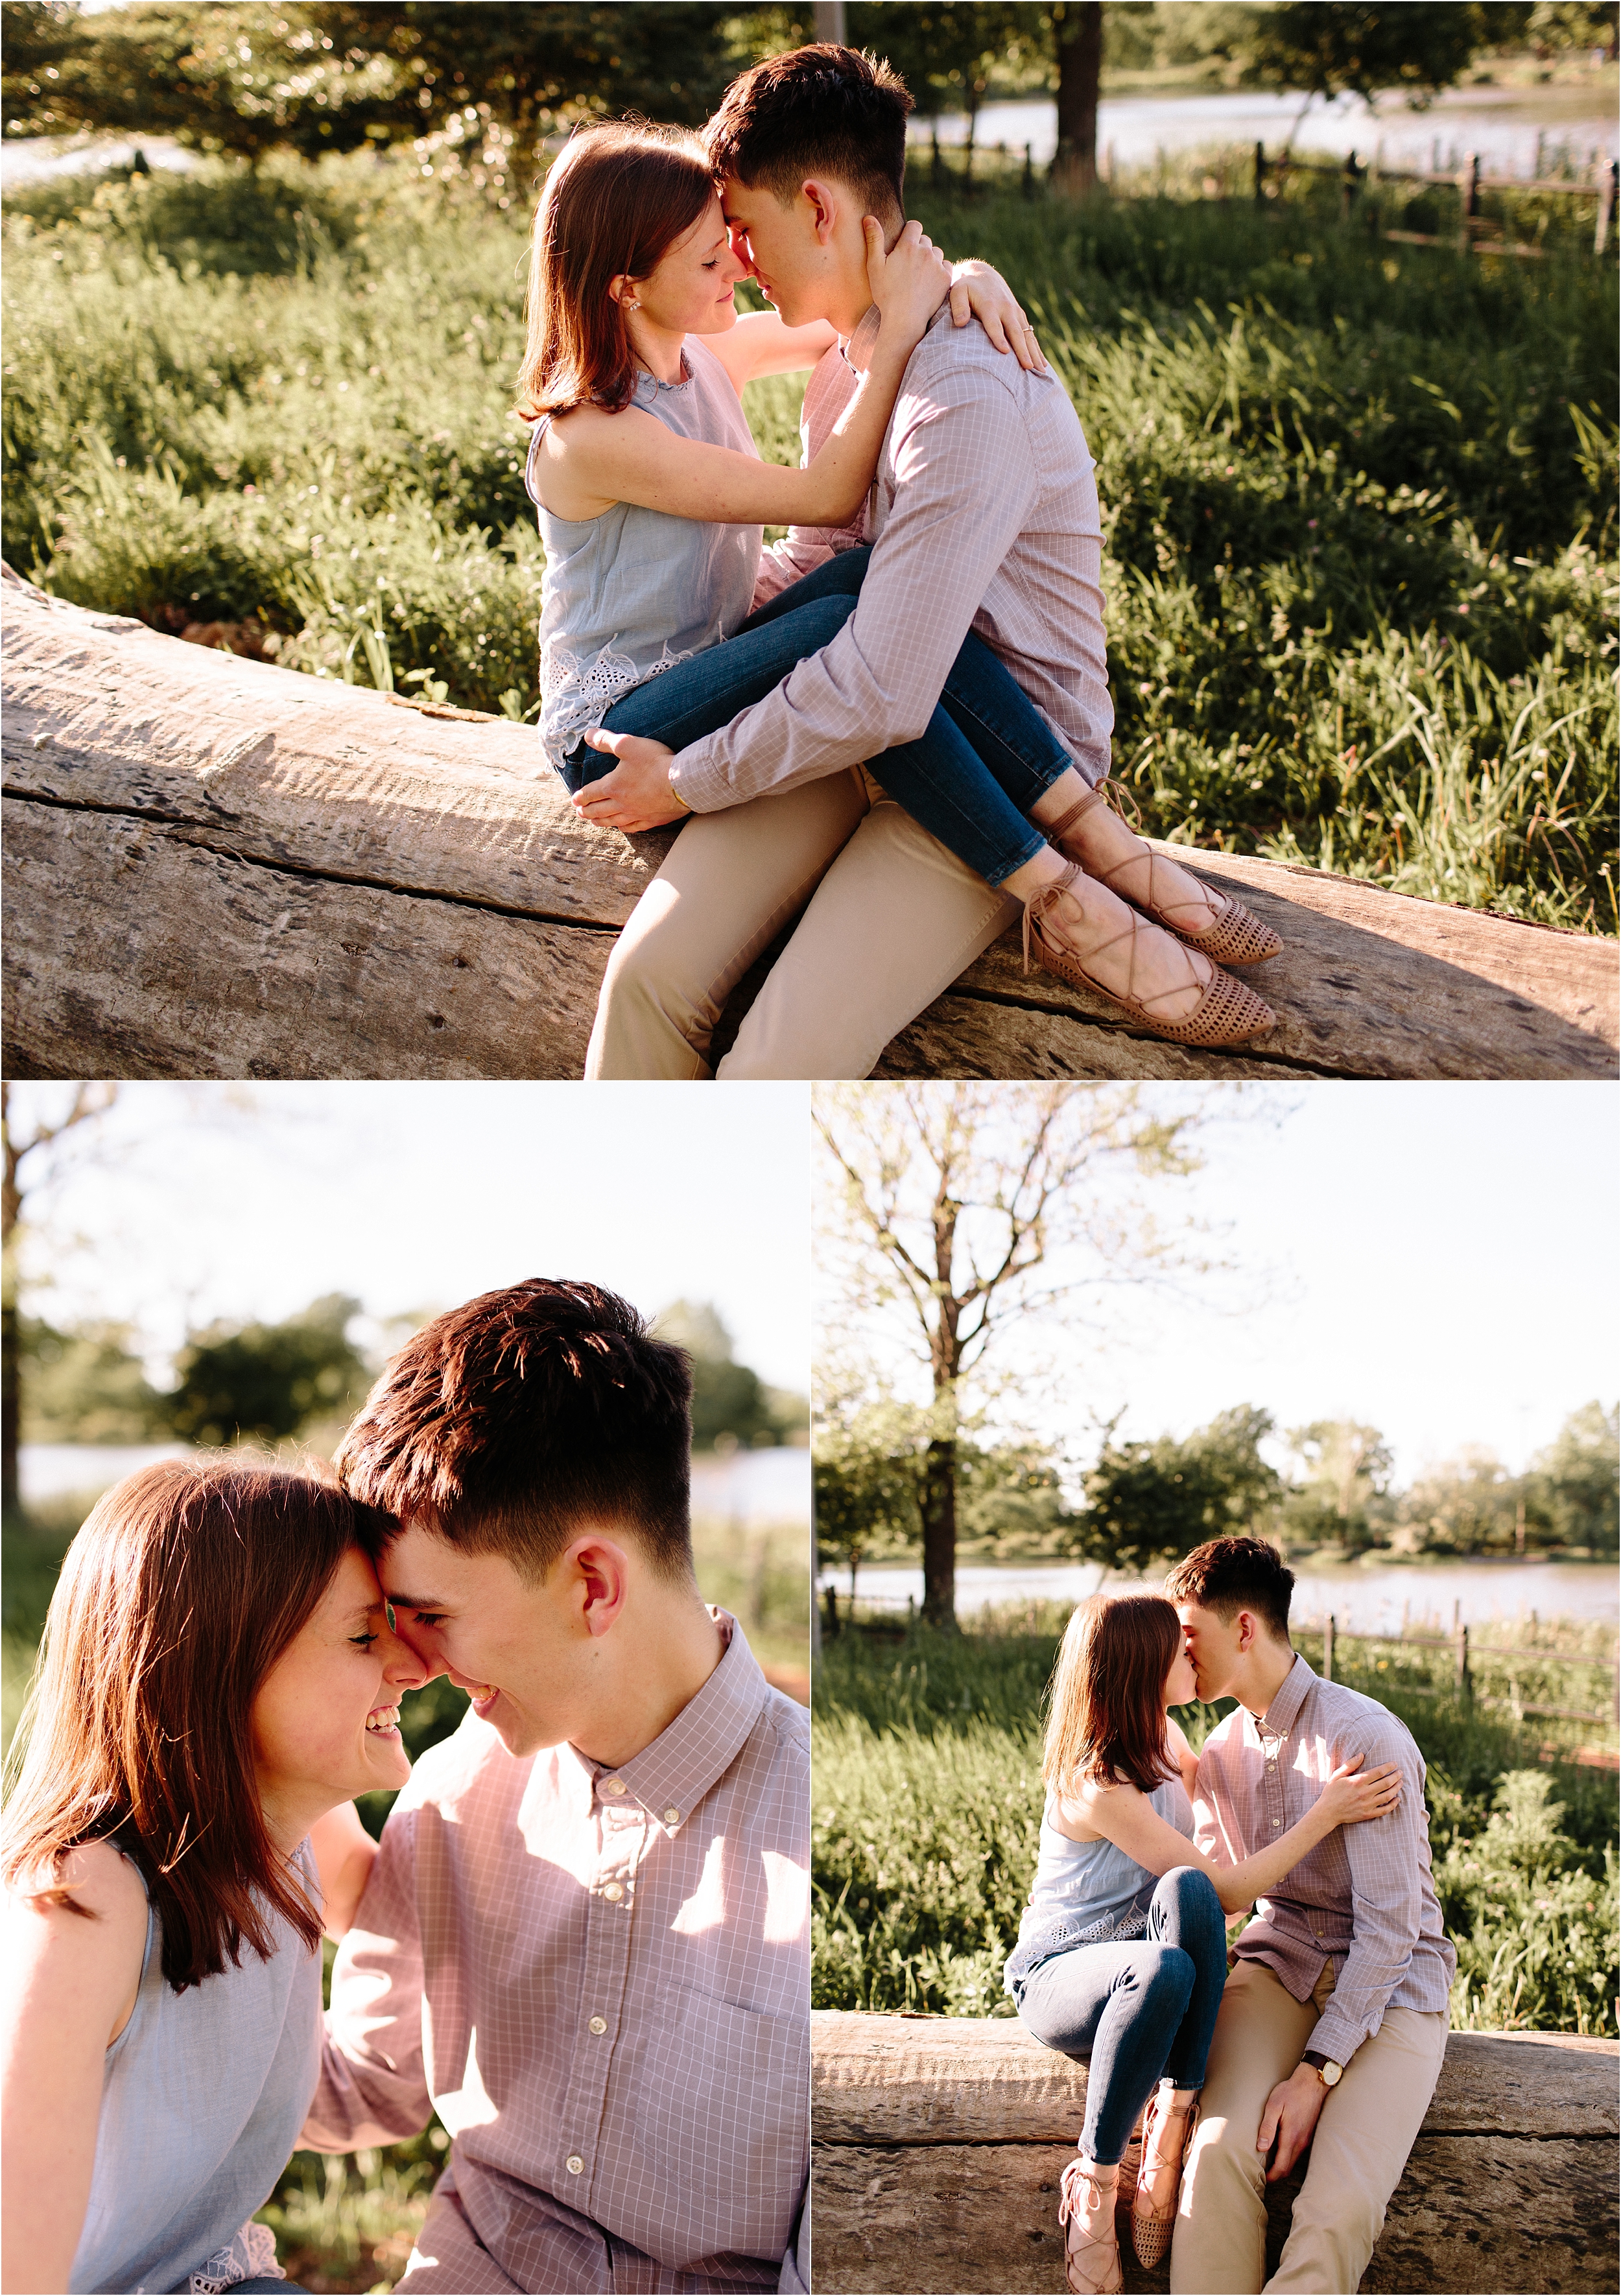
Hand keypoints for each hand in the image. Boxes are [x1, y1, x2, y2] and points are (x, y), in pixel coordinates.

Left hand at [570, 729, 685, 831]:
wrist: (682, 782)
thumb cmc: (654, 762)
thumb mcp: (627, 744)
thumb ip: (606, 740)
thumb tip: (588, 735)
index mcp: (612, 786)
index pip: (591, 793)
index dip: (580, 796)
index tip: (574, 800)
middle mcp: (621, 804)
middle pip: (599, 810)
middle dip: (587, 811)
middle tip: (580, 813)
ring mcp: (637, 814)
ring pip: (613, 821)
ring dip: (600, 821)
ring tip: (593, 822)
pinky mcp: (652, 820)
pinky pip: (633, 827)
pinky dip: (623, 828)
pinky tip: (621, 827)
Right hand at [863, 215, 950, 347]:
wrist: (904, 320)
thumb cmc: (886, 294)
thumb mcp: (874, 267)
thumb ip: (874, 240)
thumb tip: (869, 217)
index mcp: (908, 246)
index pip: (915, 225)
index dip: (909, 233)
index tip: (904, 245)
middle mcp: (925, 252)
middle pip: (925, 240)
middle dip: (918, 247)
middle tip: (908, 266)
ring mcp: (938, 265)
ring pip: (936, 252)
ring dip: (929, 259)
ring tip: (918, 275)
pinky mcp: (946, 278)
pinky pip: (946, 265)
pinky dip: (939, 270)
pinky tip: (929, 281)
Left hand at [948, 258, 1047, 372]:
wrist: (984, 275)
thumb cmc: (967, 287)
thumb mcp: (958, 291)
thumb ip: (958, 306)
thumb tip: (960, 322)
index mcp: (990, 305)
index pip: (995, 324)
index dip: (999, 338)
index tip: (1005, 352)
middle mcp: (1006, 309)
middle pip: (1016, 332)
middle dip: (1022, 350)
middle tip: (1028, 366)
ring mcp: (1015, 313)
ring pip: (1027, 335)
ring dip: (1034, 352)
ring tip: (1040, 370)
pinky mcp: (1020, 316)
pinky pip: (1030, 335)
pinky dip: (1037, 349)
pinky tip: (1042, 364)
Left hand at [1256, 2064, 1326, 2182]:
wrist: (1312, 2083)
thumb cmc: (1291, 2092)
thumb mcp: (1274, 2106)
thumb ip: (1267, 2127)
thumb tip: (1261, 2148)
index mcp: (1291, 2137)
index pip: (1282, 2166)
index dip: (1272, 2176)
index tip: (1262, 2178)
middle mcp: (1301, 2142)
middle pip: (1288, 2167)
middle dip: (1276, 2174)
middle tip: (1263, 2173)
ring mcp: (1306, 2139)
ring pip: (1294, 2160)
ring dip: (1283, 2165)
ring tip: (1269, 2163)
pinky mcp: (1308, 2134)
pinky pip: (1298, 2152)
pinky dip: (1289, 2157)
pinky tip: (1280, 2150)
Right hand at [1317, 1754, 1402, 1828]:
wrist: (1327, 1812)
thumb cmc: (1331, 1792)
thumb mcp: (1337, 1775)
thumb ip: (1350, 1764)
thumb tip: (1361, 1754)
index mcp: (1357, 1781)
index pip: (1378, 1772)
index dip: (1388, 1767)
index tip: (1394, 1763)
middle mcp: (1365, 1793)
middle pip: (1386, 1783)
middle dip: (1396, 1776)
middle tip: (1401, 1772)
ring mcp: (1367, 1805)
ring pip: (1388, 1795)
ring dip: (1396, 1788)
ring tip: (1401, 1782)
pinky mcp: (1368, 1814)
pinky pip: (1385, 1810)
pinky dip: (1393, 1805)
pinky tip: (1397, 1799)